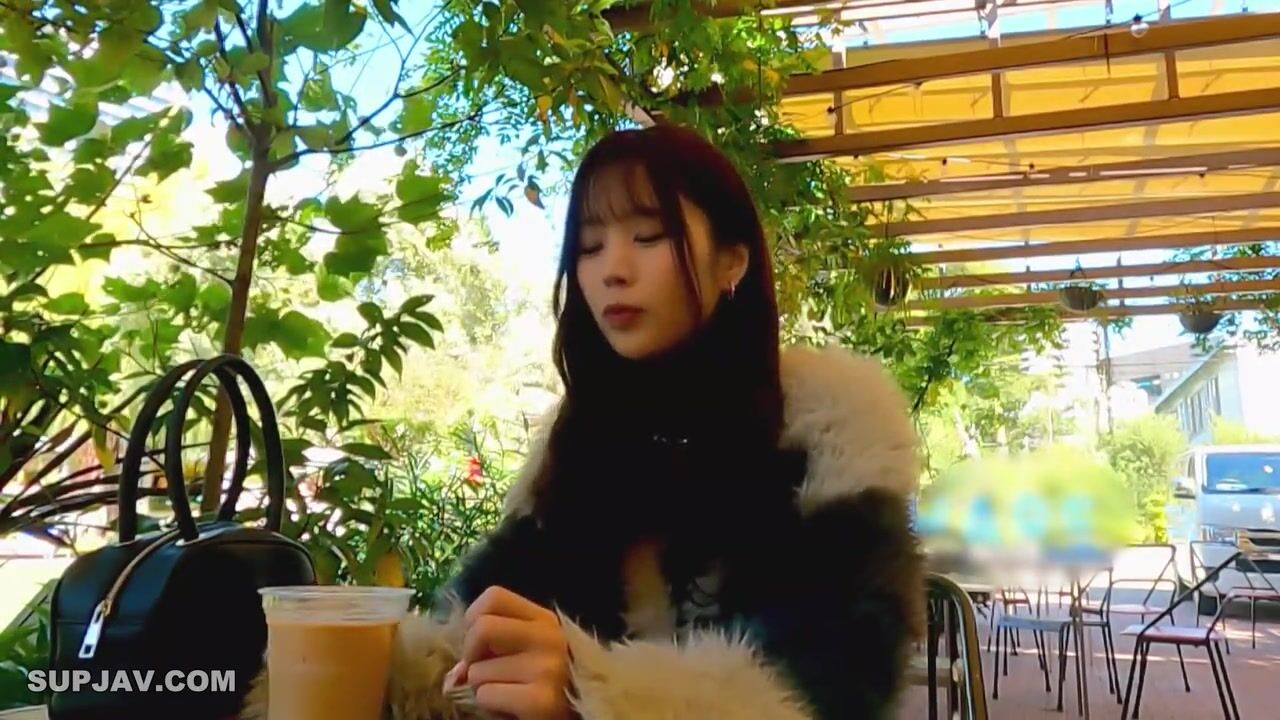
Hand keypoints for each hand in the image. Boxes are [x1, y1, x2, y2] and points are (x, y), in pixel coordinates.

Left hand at [448, 586, 573, 719]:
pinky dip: (489, 707)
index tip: (482, 644)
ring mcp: (547, 669)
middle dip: (471, 654)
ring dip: (481, 688)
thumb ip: (493, 647)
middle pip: (482, 628)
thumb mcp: (528, 653)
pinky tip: (512, 709)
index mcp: (545, 620)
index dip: (474, 619)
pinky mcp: (541, 701)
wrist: (582, 714)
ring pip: (477, 671)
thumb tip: (455, 674)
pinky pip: (486, 695)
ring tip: (507, 694)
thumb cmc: (546, 684)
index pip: (494, 596)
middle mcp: (549, 638)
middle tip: (484, 672)